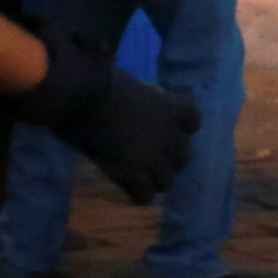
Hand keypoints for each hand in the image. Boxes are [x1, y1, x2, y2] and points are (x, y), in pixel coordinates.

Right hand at [14, 35, 200, 204]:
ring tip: (142, 177)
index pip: (194, 121)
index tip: (169, 126)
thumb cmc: (99, 81)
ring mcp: (152, 157)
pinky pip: (144, 196)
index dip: (183, 126)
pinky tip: (128, 188)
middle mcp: (168, 135)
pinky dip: (138, 195)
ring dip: (156, 179)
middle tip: (153, 157)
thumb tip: (131, 88)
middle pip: (184, 156)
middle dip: (171, 159)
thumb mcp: (129, 82)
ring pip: (167, 181)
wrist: (82, 98)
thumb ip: (139, 94)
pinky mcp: (131, 175)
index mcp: (171, 107)